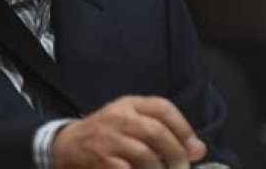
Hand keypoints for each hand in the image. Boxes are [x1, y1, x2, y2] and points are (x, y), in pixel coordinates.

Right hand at [51, 95, 205, 168]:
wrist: (66, 147)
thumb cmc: (106, 134)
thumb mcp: (130, 122)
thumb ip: (163, 130)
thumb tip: (199, 149)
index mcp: (129, 104)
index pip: (163, 108)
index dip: (184, 128)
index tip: (194, 149)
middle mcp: (119, 117)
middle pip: (157, 132)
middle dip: (177, 154)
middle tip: (183, 168)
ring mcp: (109, 140)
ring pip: (146, 155)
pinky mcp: (102, 161)